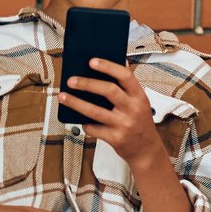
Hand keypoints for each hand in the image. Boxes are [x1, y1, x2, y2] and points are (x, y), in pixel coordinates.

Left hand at [58, 58, 169, 173]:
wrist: (147, 150)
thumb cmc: (140, 122)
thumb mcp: (140, 102)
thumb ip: (127, 87)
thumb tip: (114, 64)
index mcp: (140, 96)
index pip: (125, 76)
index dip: (108, 67)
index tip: (91, 61)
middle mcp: (133, 109)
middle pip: (108, 90)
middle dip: (87, 84)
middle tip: (71, 80)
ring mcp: (124, 124)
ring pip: (95, 111)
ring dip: (76, 103)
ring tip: (63, 96)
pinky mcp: (115, 138)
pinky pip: (94, 128)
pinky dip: (85, 124)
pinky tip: (80, 120)